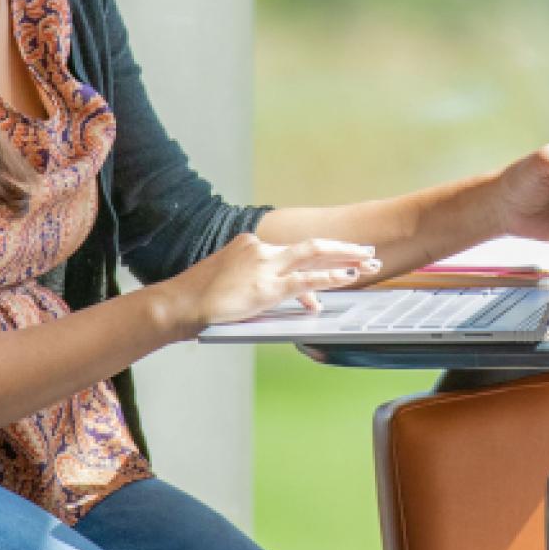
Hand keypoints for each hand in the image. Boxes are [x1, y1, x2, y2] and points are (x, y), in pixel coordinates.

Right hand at [167, 233, 381, 336]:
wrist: (179, 303)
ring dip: (346, 257)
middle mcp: (261, 249)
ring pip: (315, 255)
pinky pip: (308, 280)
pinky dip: (333, 277)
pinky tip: (351, 277)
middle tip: (367, 250)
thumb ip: (265, 290)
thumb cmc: (200, 300)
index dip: (319, 264)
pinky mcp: (268, 286)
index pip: (293, 253)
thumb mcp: (233, 288)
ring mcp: (265, 265)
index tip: (339, 267)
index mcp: (250, 246)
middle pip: (311, 245)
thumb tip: (297, 301)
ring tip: (370, 260)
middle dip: (343, 248)